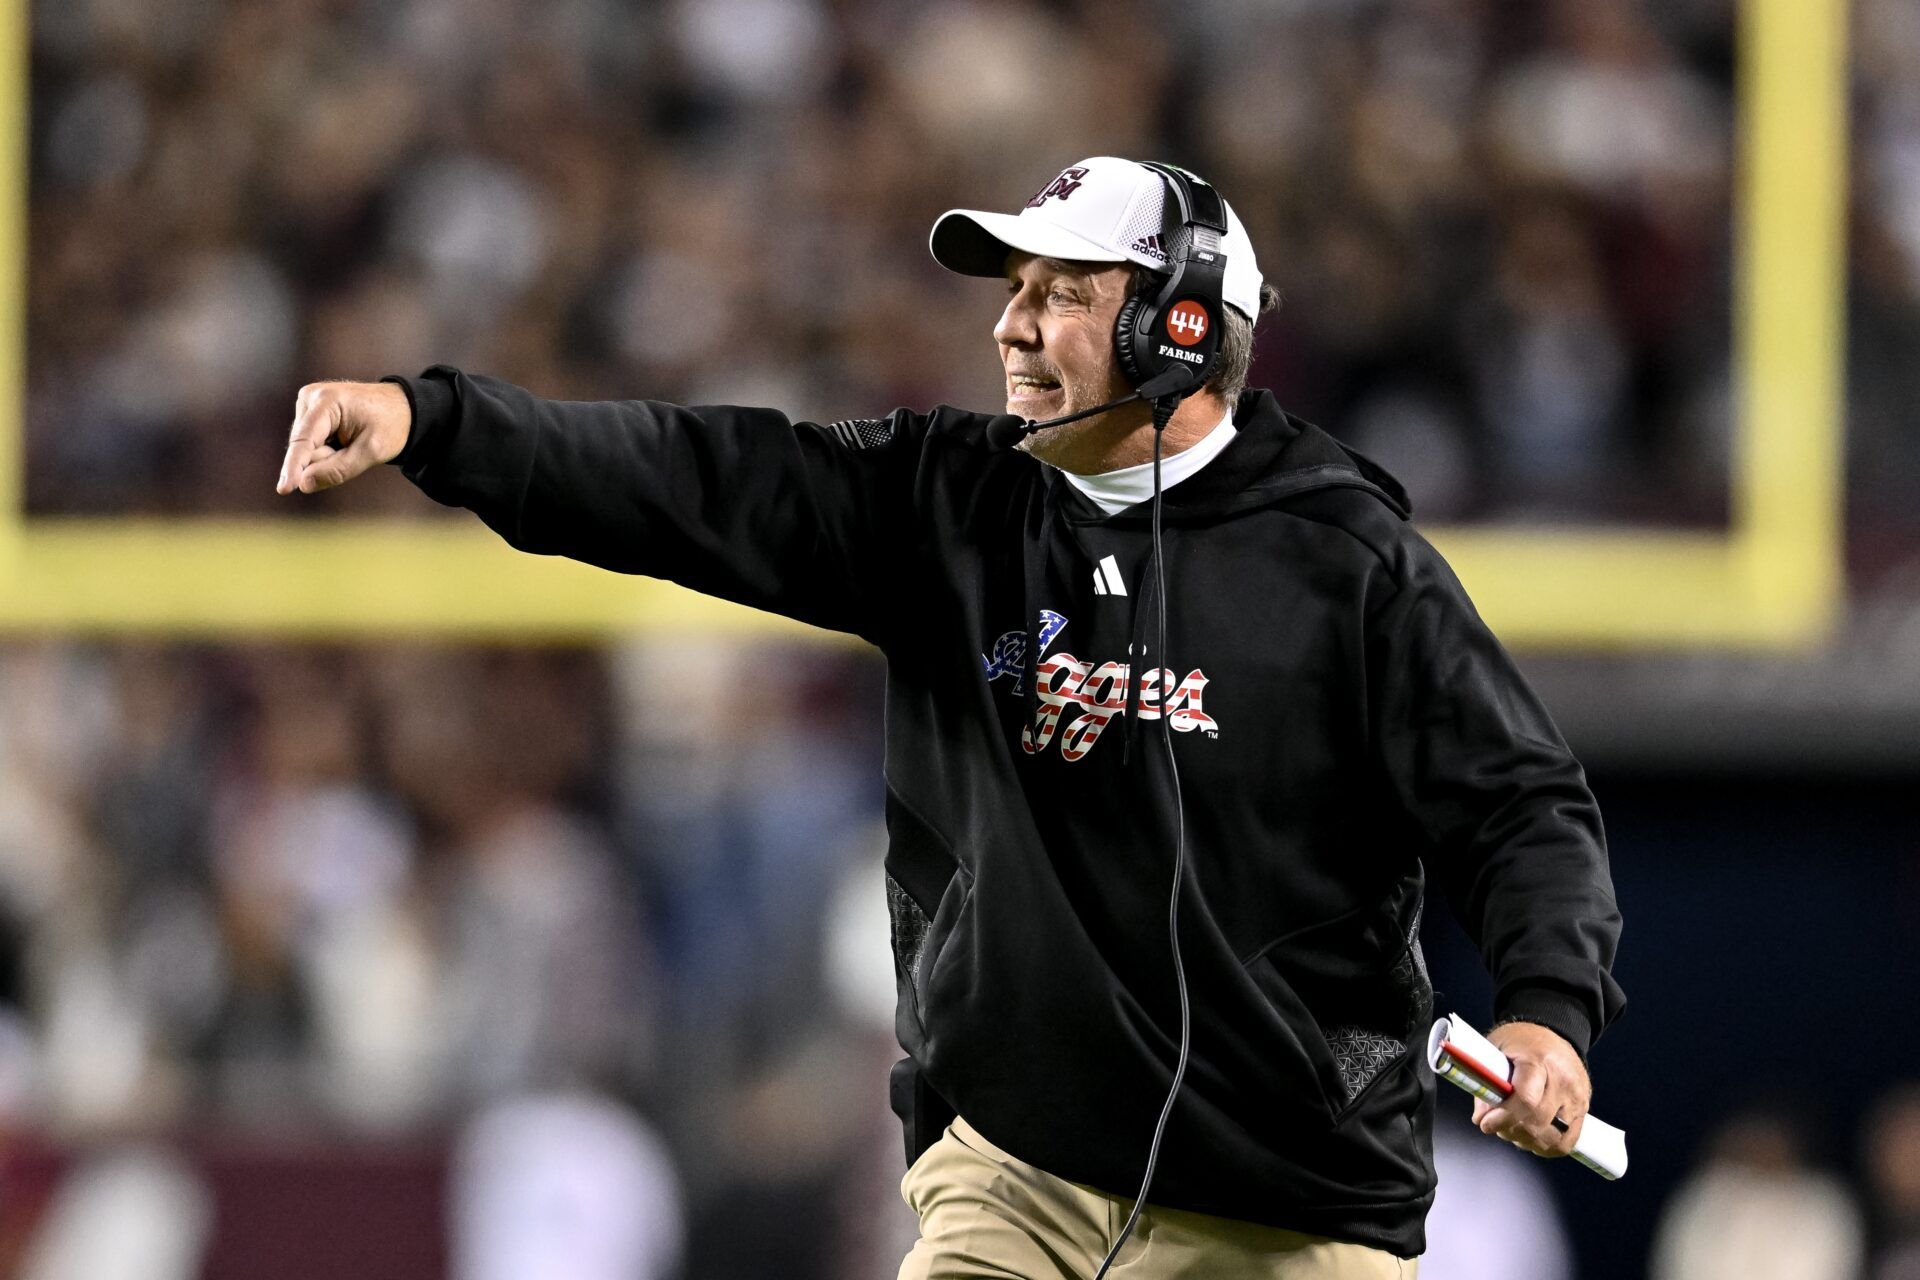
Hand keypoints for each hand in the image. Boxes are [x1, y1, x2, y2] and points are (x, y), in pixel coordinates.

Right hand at [276, 381, 412, 494]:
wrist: (400, 407)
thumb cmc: (389, 425)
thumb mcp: (372, 451)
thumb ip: (339, 470)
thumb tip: (304, 484)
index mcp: (327, 401)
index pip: (304, 440)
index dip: (294, 467)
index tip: (284, 489)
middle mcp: (310, 398)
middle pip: (304, 447)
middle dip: (326, 459)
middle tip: (354, 447)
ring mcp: (307, 404)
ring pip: (306, 449)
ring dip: (327, 455)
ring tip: (351, 441)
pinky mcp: (308, 413)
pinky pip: (309, 444)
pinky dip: (326, 450)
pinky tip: (343, 439)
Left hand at [1471, 1021, 1588, 1157]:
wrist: (1552, 1033)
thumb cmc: (1520, 1041)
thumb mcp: (1496, 1050)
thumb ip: (1486, 1084)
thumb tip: (1481, 1118)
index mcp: (1540, 1060)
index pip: (1526, 1100)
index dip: (1503, 1117)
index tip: (1486, 1123)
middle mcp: (1564, 1080)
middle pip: (1537, 1122)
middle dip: (1509, 1130)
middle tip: (1495, 1125)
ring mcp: (1577, 1097)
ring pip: (1552, 1137)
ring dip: (1526, 1140)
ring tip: (1512, 1129)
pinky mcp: (1583, 1109)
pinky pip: (1567, 1141)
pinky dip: (1545, 1146)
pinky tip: (1530, 1137)